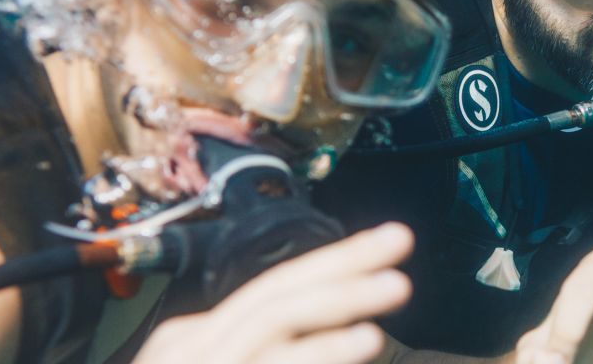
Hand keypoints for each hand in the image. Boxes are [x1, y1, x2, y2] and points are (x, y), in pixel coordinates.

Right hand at [132, 223, 413, 363]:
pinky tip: (363, 341)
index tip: (384, 245)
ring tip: (396, 287)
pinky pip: (269, 362)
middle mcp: (192, 349)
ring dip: (339, 300)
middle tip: (401, 241)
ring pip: (272, 320)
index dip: (331, 262)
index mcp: (193, 343)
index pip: (272, 289)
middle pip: (276, 293)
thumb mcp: (210, 363)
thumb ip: (263, 356)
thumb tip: (338, 338)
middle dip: (343, 264)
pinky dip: (317, 351)